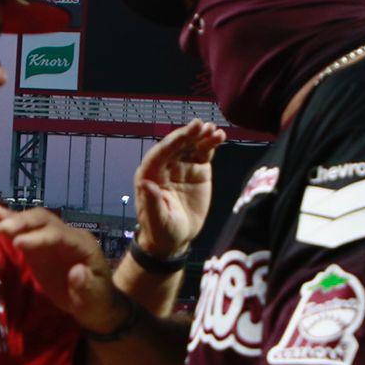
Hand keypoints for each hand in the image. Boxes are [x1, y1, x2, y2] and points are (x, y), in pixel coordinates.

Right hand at [0, 206, 124, 332]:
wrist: (93, 303)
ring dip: (13, 218)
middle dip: (23, 222)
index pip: (59, 235)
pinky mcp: (40, 247)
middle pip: (44, 221)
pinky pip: (25, 233)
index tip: (17, 243)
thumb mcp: (94, 299)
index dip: (38, 237)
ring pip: (33, 221)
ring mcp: (52, 239)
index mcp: (83, 245)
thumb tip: (77, 272)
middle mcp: (67, 236)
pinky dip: (10, 226)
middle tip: (1, 228)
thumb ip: (87, 286)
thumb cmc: (96, 301)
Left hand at [134, 120, 225, 257]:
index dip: (172, 142)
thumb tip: (145, 184)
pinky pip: (203, 153)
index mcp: (150, 175)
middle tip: (201, 125)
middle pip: (176, 146)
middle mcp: (165, 166)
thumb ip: (152, 203)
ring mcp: (182, 166)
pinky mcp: (197, 170)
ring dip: (202, 136)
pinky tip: (219, 136)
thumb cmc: (161, 231)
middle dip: (188, 135)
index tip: (186, 133)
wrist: (175, 239)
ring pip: (191, 146)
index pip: (160, 154)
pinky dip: (211, 144)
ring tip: (213, 131)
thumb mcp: (157, 221)